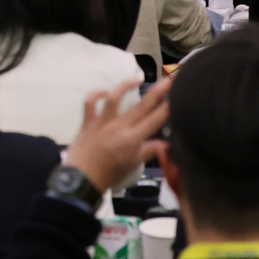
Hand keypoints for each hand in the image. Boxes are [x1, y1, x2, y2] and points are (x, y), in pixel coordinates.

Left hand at [65, 78, 168, 193]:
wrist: (82, 179)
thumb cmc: (110, 174)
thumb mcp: (133, 165)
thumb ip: (149, 151)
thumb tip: (166, 144)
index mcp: (132, 139)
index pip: (154, 120)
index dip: (166, 108)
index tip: (176, 96)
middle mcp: (119, 127)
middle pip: (141, 106)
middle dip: (156, 92)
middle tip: (167, 80)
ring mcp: (102, 122)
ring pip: (115, 98)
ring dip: (126, 86)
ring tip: (137, 80)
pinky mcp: (88, 121)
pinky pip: (90, 102)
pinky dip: (96, 94)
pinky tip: (105, 91)